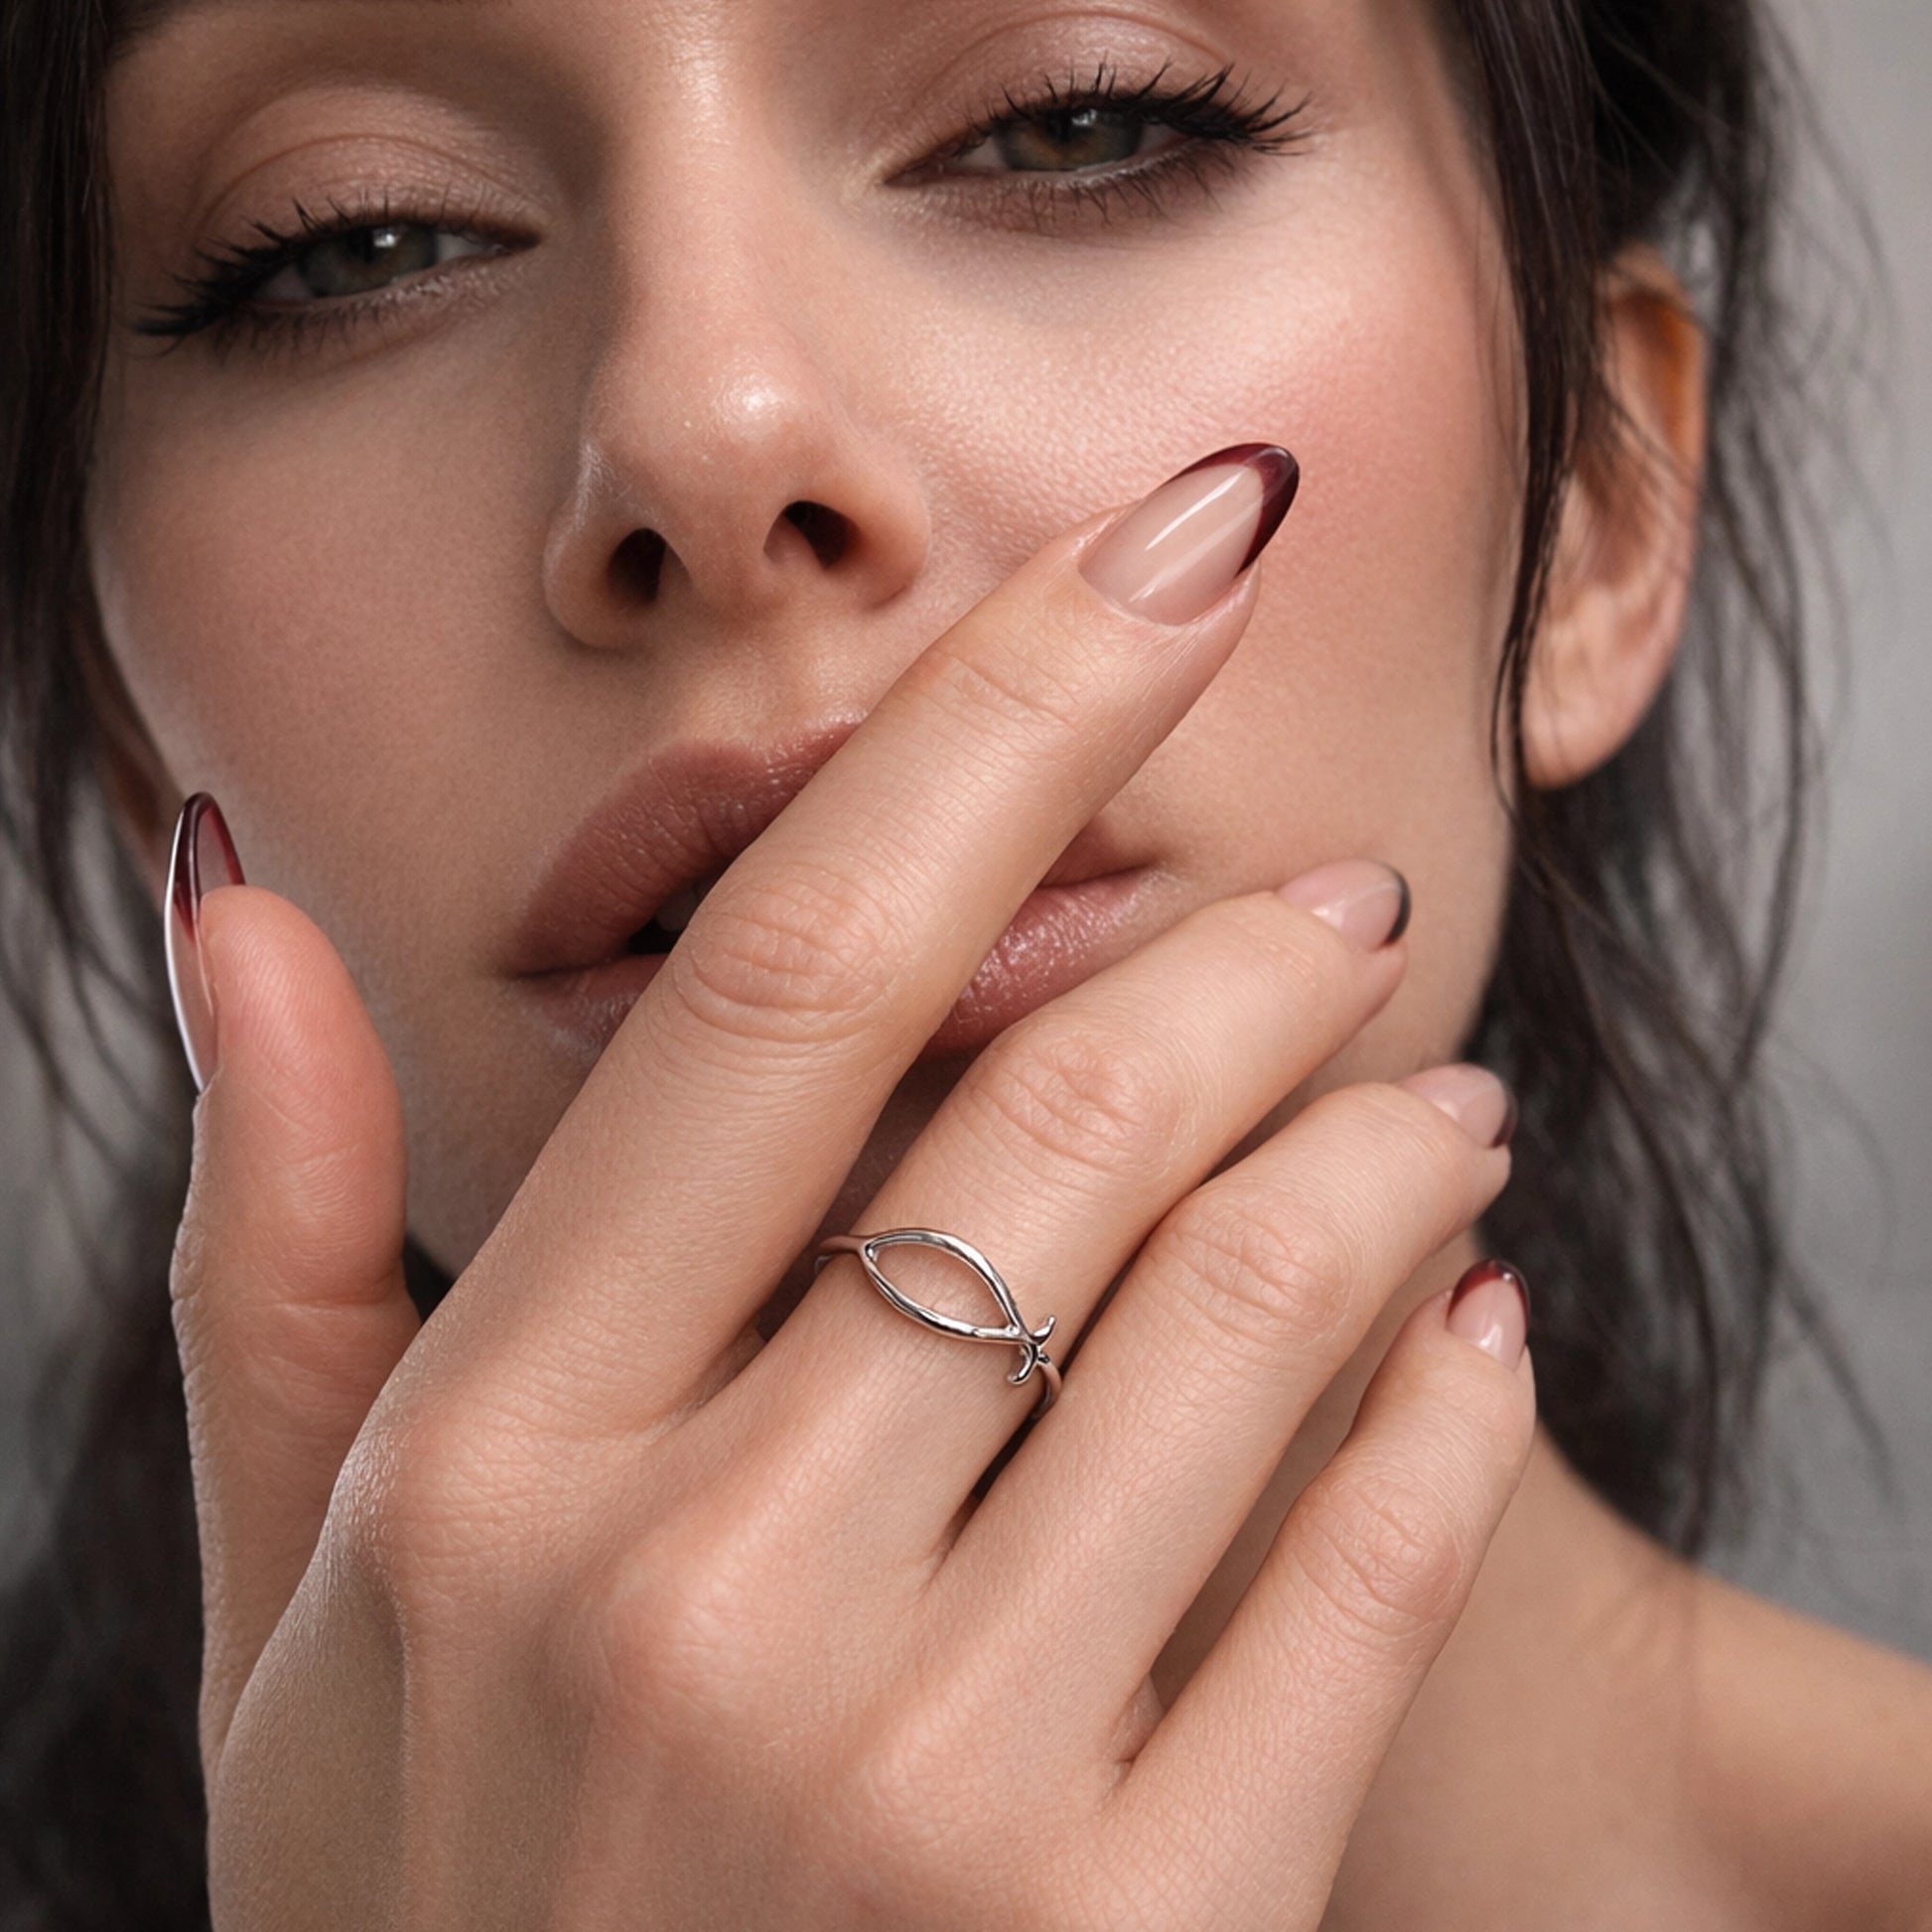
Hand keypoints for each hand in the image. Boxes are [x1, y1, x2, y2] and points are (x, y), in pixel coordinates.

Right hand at [168, 445, 1534, 1927]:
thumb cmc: (432, 1911)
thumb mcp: (291, 1598)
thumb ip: (277, 1236)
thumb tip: (239, 908)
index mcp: (492, 1461)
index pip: (787, 977)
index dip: (997, 719)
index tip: (1160, 559)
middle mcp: (695, 1594)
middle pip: (1052, 1112)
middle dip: (1243, 938)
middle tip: (1337, 883)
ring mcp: (919, 1791)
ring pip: (1240, 1309)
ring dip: (1378, 1137)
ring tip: (1428, 1074)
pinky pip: (1357, 1584)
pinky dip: (1446, 1400)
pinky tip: (1475, 1305)